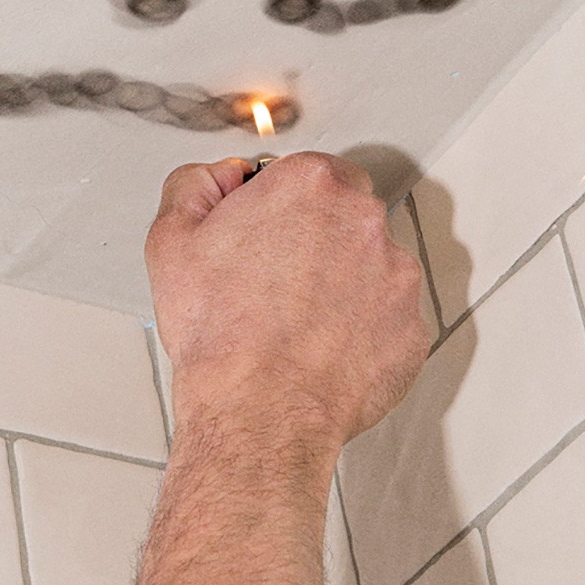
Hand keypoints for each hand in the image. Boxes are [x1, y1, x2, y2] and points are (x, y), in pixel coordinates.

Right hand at [145, 152, 429, 454]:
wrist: (258, 410)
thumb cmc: (219, 334)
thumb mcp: (171, 241)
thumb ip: (194, 185)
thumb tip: (221, 177)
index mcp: (309, 185)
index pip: (311, 174)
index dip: (283, 206)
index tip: (267, 235)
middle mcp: (363, 220)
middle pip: (348, 214)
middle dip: (319, 240)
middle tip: (278, 281)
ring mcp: (397, 275)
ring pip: (373, 267)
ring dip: (344, 285)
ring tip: (298, 324)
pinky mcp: (413, 328)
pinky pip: (389, 320)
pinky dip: (363, 331)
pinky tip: (322, 349)